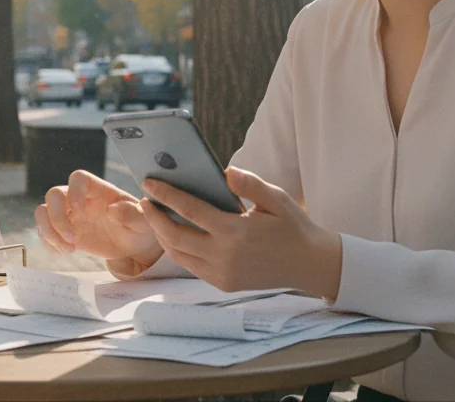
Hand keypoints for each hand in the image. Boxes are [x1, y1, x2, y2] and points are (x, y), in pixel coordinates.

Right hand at [35, 170, 163, 276]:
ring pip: (43, 212)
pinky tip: (66, 253)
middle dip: (57, 217)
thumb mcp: (143, 221)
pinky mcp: (62, 232)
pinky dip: (49, 244)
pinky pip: (44, 233)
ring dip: (49, 231)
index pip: (78, 178)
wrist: (133, 245)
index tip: (80, 211)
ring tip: (68, 250)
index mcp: (98, 190)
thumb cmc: (139, 226)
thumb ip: (132, 213)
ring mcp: (68, 215)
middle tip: (73, 238)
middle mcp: (78, 199)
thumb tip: (112, 210)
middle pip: (54, 195)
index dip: (74, 191)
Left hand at [140, 167, 343, 297]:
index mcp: (236, 231)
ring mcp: (222, 273)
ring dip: (161, 234)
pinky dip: (177, 249)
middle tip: (144, 200)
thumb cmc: (292, 226)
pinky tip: (174, 233)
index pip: (190, 210)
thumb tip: (225, 171)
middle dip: (154, 217)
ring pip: (178, 254)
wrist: (309, 265)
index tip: (148, 183)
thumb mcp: (277, 199)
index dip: (165, 195)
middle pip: (174, 235)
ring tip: (155, 216)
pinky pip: (190, 265)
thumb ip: (250, 183)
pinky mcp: (222, 284)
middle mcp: (224, 255)